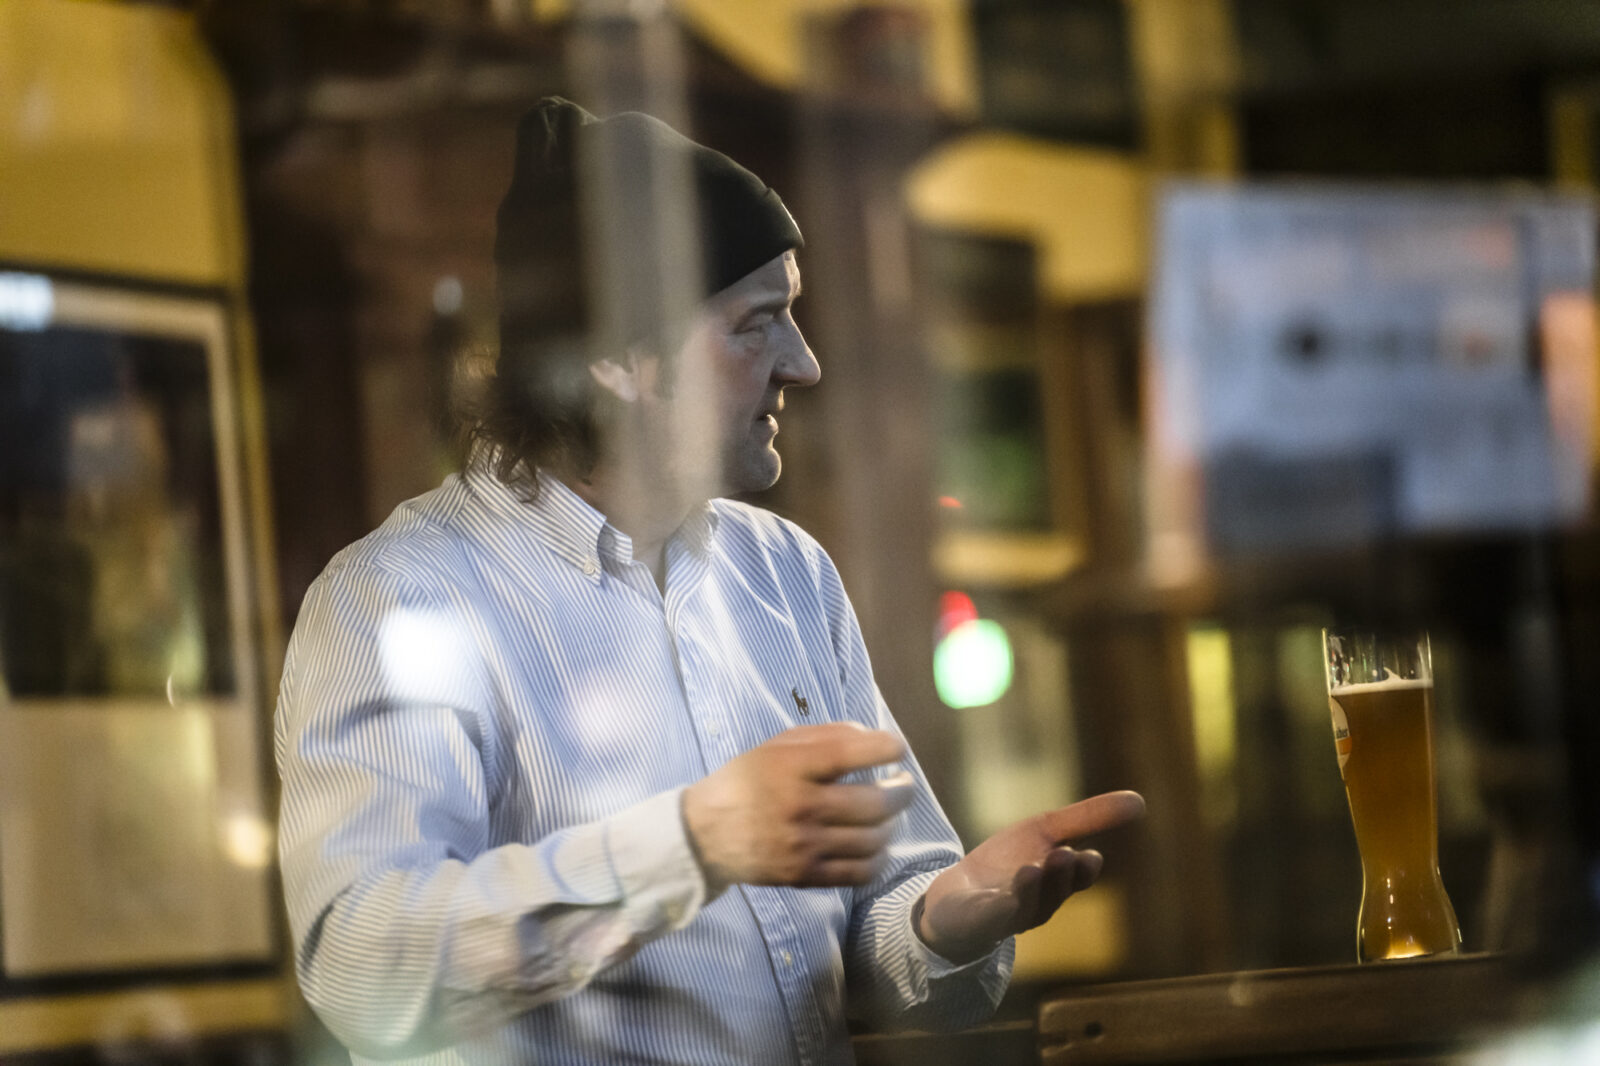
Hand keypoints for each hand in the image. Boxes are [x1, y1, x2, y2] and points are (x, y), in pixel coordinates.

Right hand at [682, 722, 914, 890]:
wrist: (705, 834)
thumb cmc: (747, 781)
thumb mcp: (777, 745)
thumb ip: (826, 735)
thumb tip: (872, 738)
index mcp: (791, 766)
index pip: (850, 753)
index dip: (886, 748)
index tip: (897, 748)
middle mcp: (800, 806)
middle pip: (873, 803)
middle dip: (901, 792)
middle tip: (904, 785)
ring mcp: (803, 845)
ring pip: (873, 839)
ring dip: (892, 824)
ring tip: (890, 815)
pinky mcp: (805, 876)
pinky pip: (860, 873)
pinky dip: (879, 858)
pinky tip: (878, 845)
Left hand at [917, 791, 1145, 963]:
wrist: (957, 896)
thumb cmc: (1008, 864)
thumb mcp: (1044, 832)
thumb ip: (1088, 818)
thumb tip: (1141, 801)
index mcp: (1056, 884)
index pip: (1077, 878)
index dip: (1083, 870)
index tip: (1088, 857)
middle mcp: (1036, 904)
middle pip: (1054, 893)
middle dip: (1060, 877)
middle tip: (1064, 855)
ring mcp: (1005, 916)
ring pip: (1024, 908)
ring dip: (1030, 889)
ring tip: (1031, 868)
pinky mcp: (976, 922)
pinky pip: (988, 918)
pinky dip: (995, 907)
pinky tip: (997, 894)